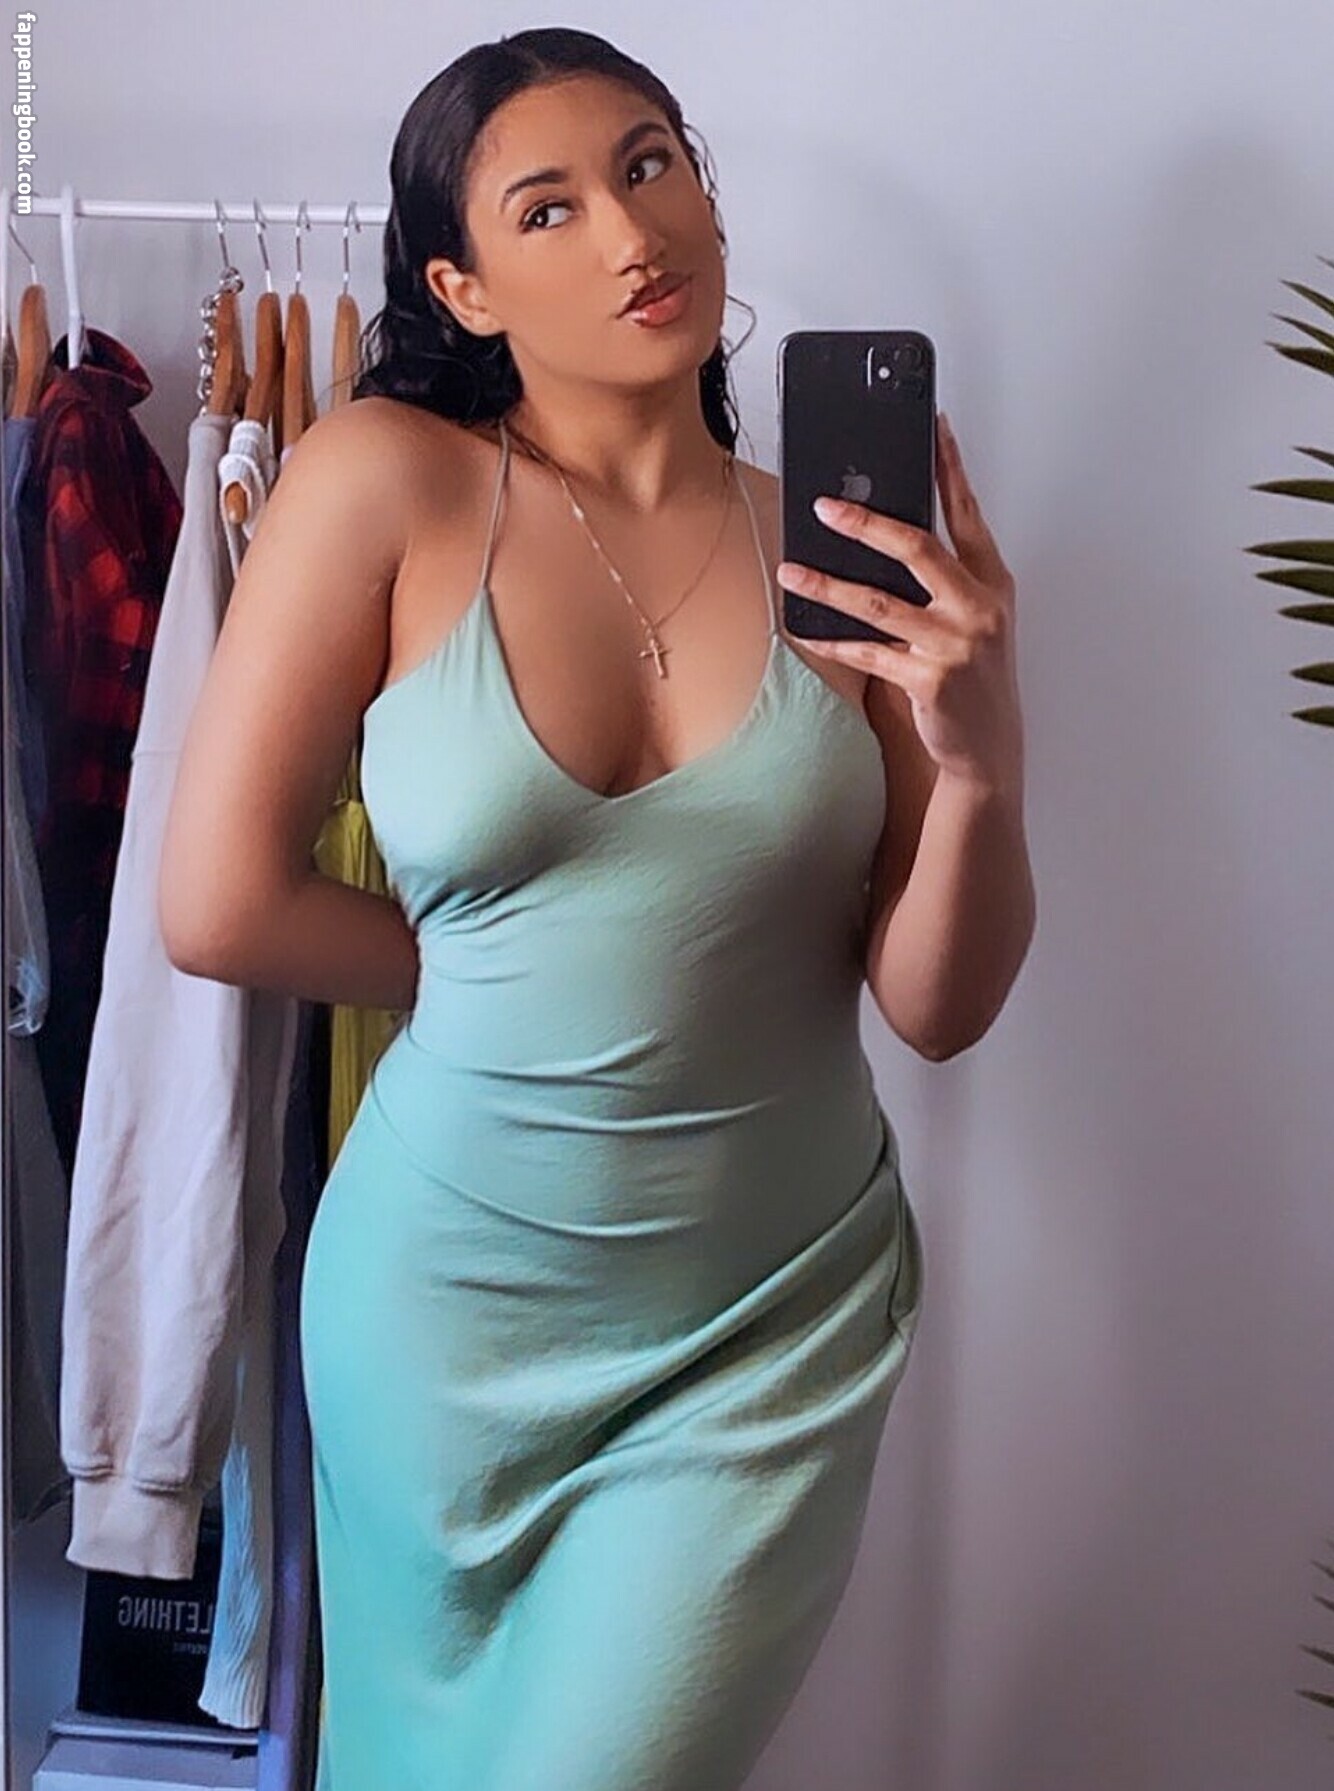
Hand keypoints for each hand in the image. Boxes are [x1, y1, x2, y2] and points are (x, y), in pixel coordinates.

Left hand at [776, 411, 1023, 794]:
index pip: (967, 513)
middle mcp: (978, 607)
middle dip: (866, 523)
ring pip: (879, 603)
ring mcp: (954, 645)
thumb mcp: (975, 619)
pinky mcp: (928, 680)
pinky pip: (867, 652)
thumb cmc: (977, 677)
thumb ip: (944, 579)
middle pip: (917, 548)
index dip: (949, 468)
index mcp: (992, 582)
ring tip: (792, 570)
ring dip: (828, 585)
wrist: (990, 748)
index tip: (932, 427)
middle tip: (824, 506)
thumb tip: (884, 537)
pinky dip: (832, 640)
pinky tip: (803, 628)